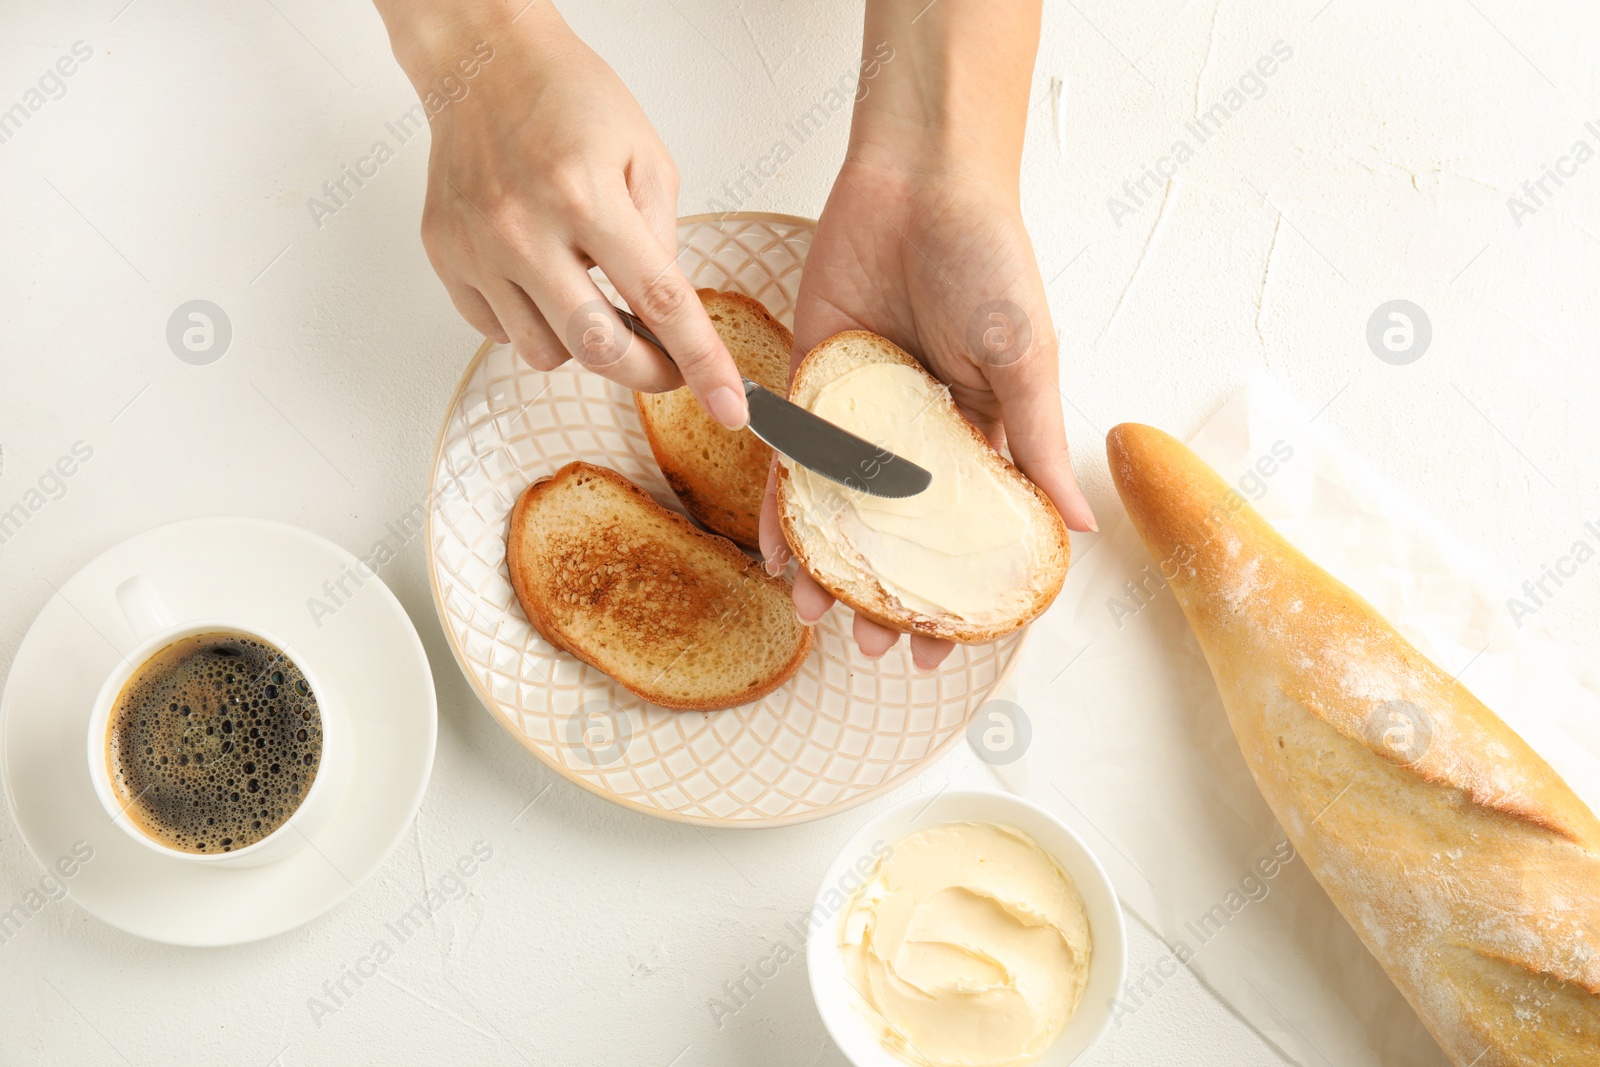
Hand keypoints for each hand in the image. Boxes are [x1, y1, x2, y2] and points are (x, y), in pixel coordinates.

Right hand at [376, 0, 748, 428]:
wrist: (482, 63)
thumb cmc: (569, 99)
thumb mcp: (647, 157)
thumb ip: (663, 240)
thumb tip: (667, 316)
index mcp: (586, 196)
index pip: (660, 302)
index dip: (703, 363)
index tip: (730, 406)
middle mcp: (524, 228)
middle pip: (599, 349)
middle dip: (647, 372)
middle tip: (668, 365)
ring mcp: (477, 248)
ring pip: (545, 353)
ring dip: (582, 343)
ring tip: (590, 293)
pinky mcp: (446, 258)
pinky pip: (498, 332)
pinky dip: (531, 322)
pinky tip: (542, 278)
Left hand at [758, 159, 1097, 668]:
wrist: (919, 179)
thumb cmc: (989, 260)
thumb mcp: (1025, 359)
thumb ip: (1037, 442)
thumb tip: (1076, 526)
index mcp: (979, 434)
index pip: (967, 532)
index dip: (958, 592)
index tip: (947, 649)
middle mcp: (917, 434)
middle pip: (896, 533)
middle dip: (884, 593)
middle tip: (873, 648)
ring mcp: (860, 414)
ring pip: (838, 509)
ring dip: (827, 565)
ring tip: (816, 618)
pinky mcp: (811, 385)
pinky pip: (791, 458)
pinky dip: (780, 505)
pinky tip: (773, 554)